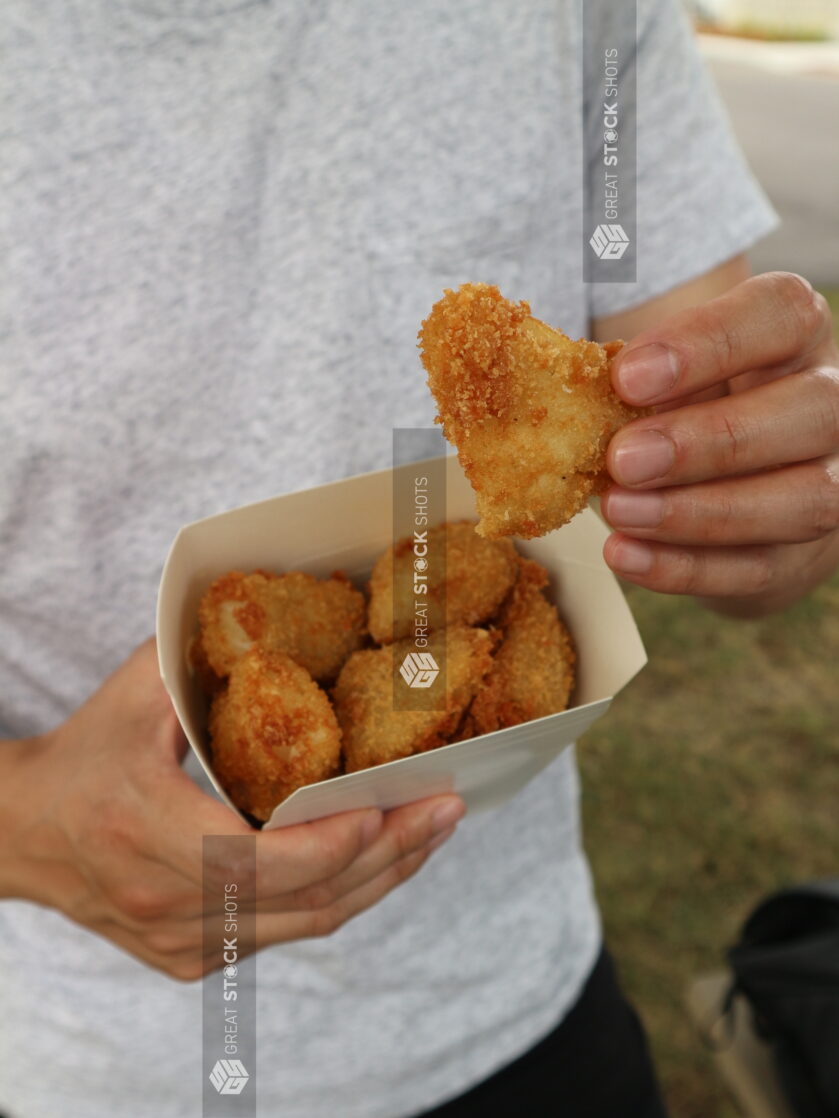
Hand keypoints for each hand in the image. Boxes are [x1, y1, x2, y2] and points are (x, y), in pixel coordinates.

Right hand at [1, 639, 464, 980]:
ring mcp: (183, 943)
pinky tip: (381, 857)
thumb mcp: (132, 695)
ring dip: (379, 879)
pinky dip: (342, 894)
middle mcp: (167, 905)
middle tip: (446, 809)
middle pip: (305, 901)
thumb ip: (198, 660)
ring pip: (307, 925)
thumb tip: (272, 626)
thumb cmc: (81, 757)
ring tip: (432, 830)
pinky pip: (288, 931)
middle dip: (389, 856)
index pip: (259, 861)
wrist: (21, 835)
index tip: (391, 806)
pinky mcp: (193, 958)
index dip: (334, 843)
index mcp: (147, 833)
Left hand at [601, 271, 838, 611]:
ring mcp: (828, 481)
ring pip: (802, 500)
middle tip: (622, 460)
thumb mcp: (662, 373)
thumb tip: (571, 399)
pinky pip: (759, 568)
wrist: (715, 476)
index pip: (780, 315)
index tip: (627, 377)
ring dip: (698, 512)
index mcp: (794, 335)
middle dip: (708, 441)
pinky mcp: (802, 556)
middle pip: (808, 413)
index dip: (707, 344)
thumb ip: (632, 377)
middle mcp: (829, 402)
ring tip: (618, 511)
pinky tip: (626, 554)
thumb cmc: (680, 405)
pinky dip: (686, 567)